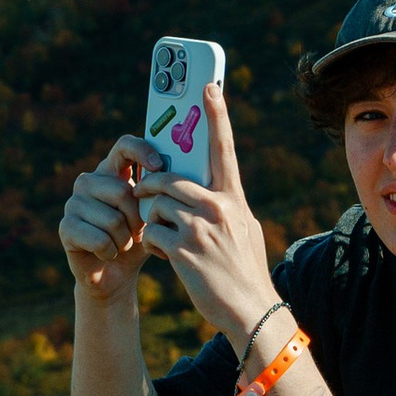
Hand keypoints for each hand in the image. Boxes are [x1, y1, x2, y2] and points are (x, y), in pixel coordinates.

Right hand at [59, 135, 152, 302]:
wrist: (116, 273)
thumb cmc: (138, 239)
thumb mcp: (153, 214)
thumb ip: (160, 193)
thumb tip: (177, 175)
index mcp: (111, 171)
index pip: (124, 146)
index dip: (141, 151)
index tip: (158, 166)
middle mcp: (88, 181)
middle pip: (121, 191)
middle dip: (137, 219)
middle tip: (137, 232)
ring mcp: (73, 203)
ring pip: (111, 220)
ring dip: (125, 240)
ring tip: (122, 244)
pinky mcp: (66, 227)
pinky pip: (99, 239)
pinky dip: (111, 252)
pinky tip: (108, 254)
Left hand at [138, 84, 280, 352]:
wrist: (250, 309)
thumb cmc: (243, 268)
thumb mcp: (242, 227)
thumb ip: (222, 204)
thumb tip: (196, 186)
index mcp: (233, 197)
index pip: (223, 147)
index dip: (216, 114)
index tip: (208, 85)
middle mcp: (219, 206)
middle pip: (169, 179)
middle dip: (150, 187)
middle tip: (146, 196)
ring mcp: (201, 228)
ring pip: (157, 205)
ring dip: (152, 220)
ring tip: (165, 236)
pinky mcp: (184, 250)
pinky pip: (153, 232)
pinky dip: (153, 243)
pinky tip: (165, 255)